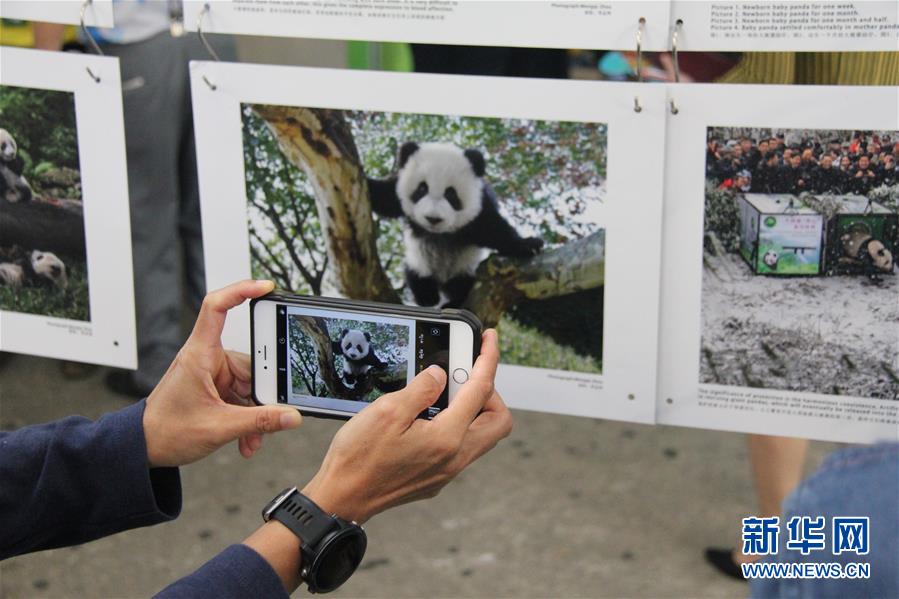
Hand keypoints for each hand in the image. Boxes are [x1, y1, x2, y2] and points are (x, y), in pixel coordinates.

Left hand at [143, 280, 301, 467]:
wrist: (144, 447)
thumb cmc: (165, 430)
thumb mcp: (219, 427)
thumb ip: (260, 422)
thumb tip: (291, 416)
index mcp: (200, 355)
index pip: (217, 308)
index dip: (241, 291)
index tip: (265, 287)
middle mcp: (207, 358)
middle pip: (251, 360)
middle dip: (263, 394)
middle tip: (270, 414)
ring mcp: (213, 373)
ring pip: (250, 384)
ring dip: (256, 411)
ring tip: (253, 435)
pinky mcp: (216, 387)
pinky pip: (243, 396)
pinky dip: (248, 416)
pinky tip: (247, 436)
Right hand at [302, 329, 512, 522]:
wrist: (342, 498)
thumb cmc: (359, 458)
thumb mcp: (387, 411)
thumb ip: (421, 389)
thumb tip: (440, 374)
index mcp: (447, 438)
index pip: (481, 390)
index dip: (488, 359)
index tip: (490, 339)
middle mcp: (455, 458)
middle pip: (499, 421)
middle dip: (491, 392)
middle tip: (467, 375)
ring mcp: (448, 471)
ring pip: (483, 436)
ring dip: (475, 411)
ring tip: (448, 393)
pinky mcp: (437, 478)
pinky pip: (463, 448)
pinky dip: (458, 426)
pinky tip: (432, 416)